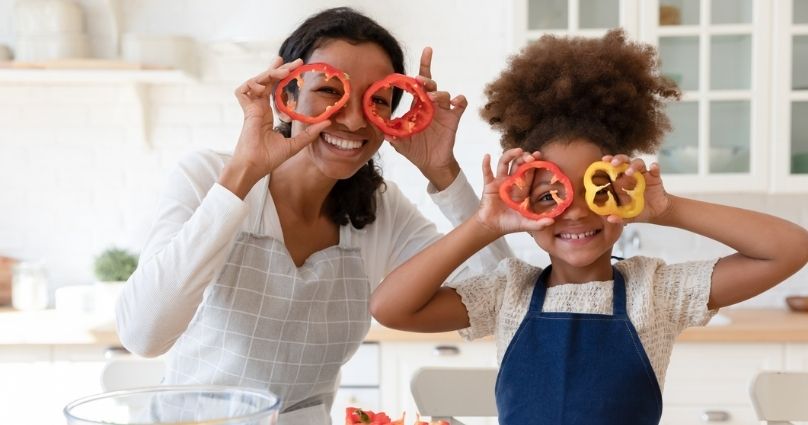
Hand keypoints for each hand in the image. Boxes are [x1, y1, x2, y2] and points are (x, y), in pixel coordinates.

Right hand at [221, 57, 330, 197]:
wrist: (255, 166)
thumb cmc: (270, 158)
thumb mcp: (295, 144)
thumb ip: (310, 133)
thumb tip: (328, 123)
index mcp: (267, 114)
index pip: (274, 89)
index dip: (282, 77)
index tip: (295, 68)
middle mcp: (258, 108)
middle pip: (266, 81)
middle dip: (278, 68)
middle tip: (295, 62)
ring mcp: (251, 109)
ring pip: (256, 82)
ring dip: (269, 74)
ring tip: (284, 71)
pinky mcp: (245, 111)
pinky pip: (242, 91)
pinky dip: (251, 84)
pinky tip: (264, 86)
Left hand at [388, 47, 465, 189]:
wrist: (431, 164)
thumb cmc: (415, 150)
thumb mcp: (399, 142)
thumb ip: (390, 134)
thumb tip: (378, 129)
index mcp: (417, 105)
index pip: (418, 83)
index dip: (424, 66)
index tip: (427, 50)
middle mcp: (430, 104)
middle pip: (431, 84)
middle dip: (426, 79)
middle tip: (420, 81)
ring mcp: (443, 111)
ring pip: (444, 93)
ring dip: (438, 93)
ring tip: (431, 99)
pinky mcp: (453, 119)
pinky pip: (460, 105)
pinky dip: (460, 100)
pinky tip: (455, 102)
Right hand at [476, 148, 554, 235]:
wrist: (492, 227)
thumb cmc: (509, 224)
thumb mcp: (526, 224)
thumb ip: (539, 223)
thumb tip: (552, 221)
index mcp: (522, 188)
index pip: (529, 172)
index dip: (534, 163)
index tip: (539, 155)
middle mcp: (511, 181)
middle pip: (517, 164)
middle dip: (524, 157)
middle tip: (530, 156)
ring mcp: (499, 182)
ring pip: (504, 163)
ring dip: (510, 155)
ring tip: (517, 150)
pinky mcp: (489, 185)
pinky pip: (487, 173)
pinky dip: (486, 164)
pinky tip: (487, 156)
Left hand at [600, 154, 670, 223]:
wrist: (656, 212)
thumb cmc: (638, 211)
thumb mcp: (628, 216)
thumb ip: (619, 217)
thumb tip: (609, 219)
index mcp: (621, 182)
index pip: (613, 169)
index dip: (608, 163)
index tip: (603, 161)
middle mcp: (631, 175)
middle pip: (624, 161)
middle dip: (618, 159)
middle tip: (614, 163)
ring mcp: (643, 175)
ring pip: (638, 163)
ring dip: (634, 165)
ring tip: (629, 172)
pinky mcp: (655, 177)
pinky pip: (655, 169)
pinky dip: (655, 167)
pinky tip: (653, 167)